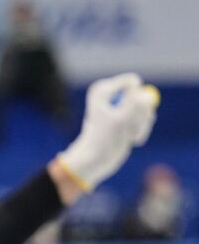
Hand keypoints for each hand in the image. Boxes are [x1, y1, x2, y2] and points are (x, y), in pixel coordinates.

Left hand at [55, 73, 158, 192]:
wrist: (95, 160)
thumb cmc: (103, 141)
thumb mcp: (120, 121)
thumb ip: (136, 105)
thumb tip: (147, 95)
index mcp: (103, 90)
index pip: (133, 83)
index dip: (133, 100)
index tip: (120, 115)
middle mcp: (112, 94)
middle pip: (143, 96)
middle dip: (139, 115)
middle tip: (124, 128)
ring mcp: (122, 105)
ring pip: (147, 109)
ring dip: (141, 125)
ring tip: (126, 135)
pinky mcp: (130, 116)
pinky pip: (147, 119)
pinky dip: (141, 130)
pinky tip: (129, 139)